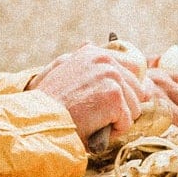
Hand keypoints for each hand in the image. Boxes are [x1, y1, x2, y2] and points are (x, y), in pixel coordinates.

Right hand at [35, 46, 149, 145]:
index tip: (106, 104)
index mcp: (93, 53)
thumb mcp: (62, 71)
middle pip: (137, 91)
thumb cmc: (50, 105)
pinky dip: (113, 131)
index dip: (124, 93)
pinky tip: (94, 126)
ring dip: (116, 121)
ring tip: (91, 120)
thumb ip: (84, 63)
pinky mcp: (114, 95)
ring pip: (134, 108)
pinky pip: (127, 122)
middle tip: (94, 114)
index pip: (132, 71)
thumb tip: (92, 45)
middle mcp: (105, 59)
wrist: (40, 119)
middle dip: (121, 109)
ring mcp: (111, 76)